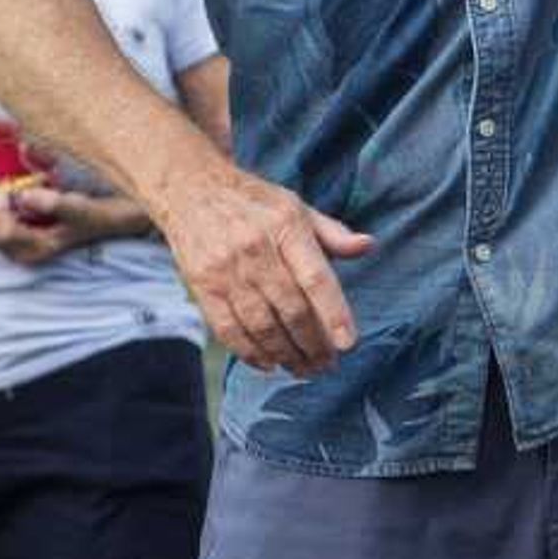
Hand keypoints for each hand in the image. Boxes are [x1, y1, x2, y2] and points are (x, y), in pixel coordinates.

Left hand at [0, 182, 98, 266]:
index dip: (0, 209)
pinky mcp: (16, 239)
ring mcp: (18, 248)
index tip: (9, 187)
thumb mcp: (77, 207)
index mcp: (37, 249)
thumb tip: (22, 196)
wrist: (101, 219)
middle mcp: (23, 253)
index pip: (2, 234)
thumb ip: (53, 203)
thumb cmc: (91, 213)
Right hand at [152, 159, 373, 376]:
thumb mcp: (297, 207)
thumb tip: (368, 246)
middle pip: (290, 309)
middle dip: (312, 344)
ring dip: (285, 354)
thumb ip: (333, 233)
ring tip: (303, 369)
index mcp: (286, 227)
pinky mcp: (202, 285)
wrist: (190, 189)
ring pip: (261, 325)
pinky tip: (269, 364)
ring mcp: (225, 269)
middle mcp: (256, 250)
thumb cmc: (255, 202)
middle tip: (327, 365)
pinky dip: (250, 352)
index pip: (315, 278)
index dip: (333, 314)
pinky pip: (228, 328)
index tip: (347, 344)